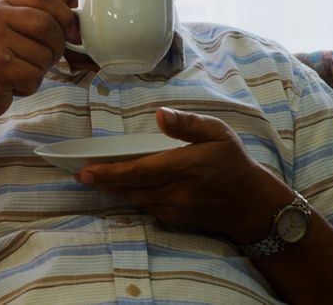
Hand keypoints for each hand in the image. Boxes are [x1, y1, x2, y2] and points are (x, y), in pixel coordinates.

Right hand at [0, 0, 76, 126]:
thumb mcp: (5, 30)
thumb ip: (33, 20)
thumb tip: (75, 25)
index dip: (65, 16)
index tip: (73, 34)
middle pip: (47, 25)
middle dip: (56, 47)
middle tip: (44, 60)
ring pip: (44, 54)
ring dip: (39, 71)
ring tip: (18, 72)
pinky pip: (34, 76)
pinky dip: (29, 86)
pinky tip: (12, 84)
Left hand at [76, 107, 293, 241]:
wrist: (252, 205)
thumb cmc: (234, 163)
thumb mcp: (218, 133)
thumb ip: (187, 123)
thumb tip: (159, 114)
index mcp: (183, 167)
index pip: (139, 172)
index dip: (110, 173)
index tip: (86, 171)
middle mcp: (175, 191)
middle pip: (129, 188)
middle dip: (102, 182)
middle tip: (80, 174)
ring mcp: (174, 209)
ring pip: (134, 199)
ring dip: (113, 190)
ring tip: (93, 179)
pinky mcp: (174, 219)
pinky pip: (146, 206)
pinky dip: (131, 197)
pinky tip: (121, 187)